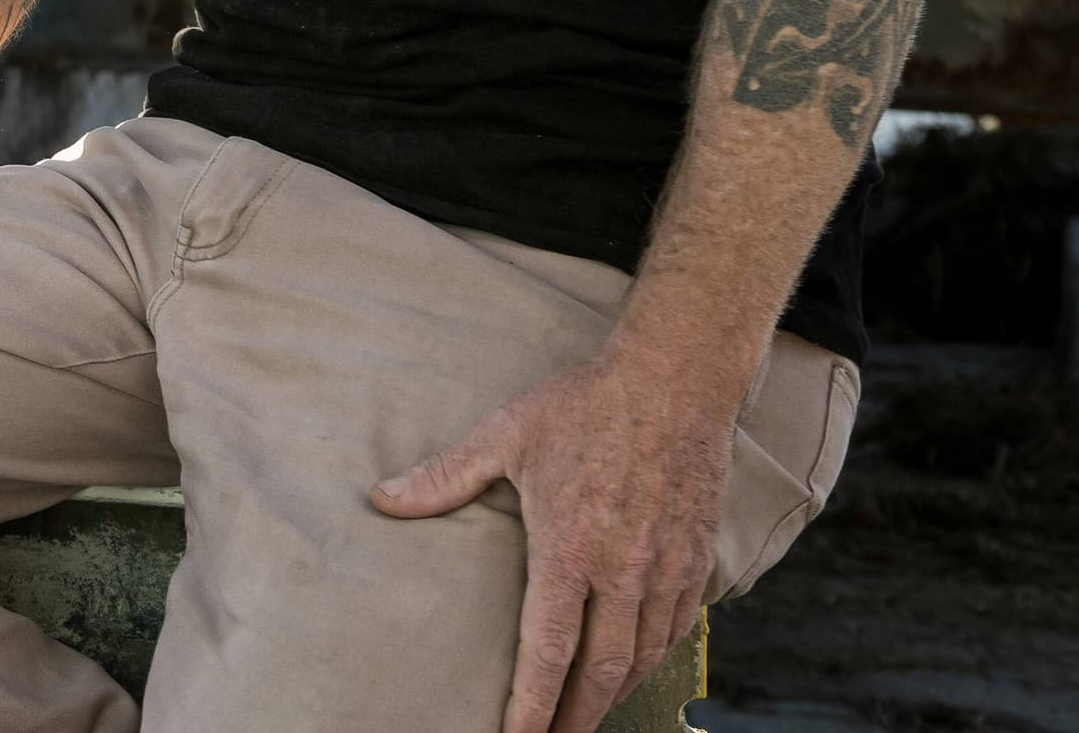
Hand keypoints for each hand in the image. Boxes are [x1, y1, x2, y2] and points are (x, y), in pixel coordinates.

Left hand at [370, 347, 742, 732]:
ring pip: (642, 657)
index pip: (549, 649)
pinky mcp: (697, 560)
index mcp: (571, 546)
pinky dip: (651, 660)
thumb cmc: (583, 404)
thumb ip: (445, 476)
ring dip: (612, 696)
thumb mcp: (505, 434)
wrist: (674, 379)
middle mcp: (623, 569)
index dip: (531, 704)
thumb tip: (381, 499)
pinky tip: (631, 670)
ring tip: (584, 720)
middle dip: (574, 720)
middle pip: (600, 671)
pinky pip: (675, 629)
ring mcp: (666, 569)